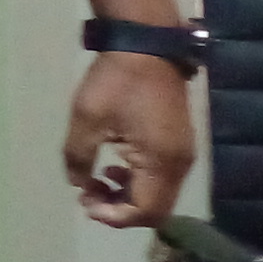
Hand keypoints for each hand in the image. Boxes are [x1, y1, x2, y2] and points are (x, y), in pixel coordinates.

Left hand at [60, 49, 197, 228]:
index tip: (85, 202)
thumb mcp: (86, 120)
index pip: (145, 211)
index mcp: (161, 162)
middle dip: (121, 210)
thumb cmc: (116, 81)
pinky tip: (115, 166)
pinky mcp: (179, 144)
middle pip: (156, 210)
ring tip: (99, 180)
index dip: (114, 216)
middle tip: (89, 196)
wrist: (146, 45)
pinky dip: (139, 181)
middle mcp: (180, 164)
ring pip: (160, 195)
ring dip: (128, 197)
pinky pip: (162, 178)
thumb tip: (79, 185)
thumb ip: (78, 158)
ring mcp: (183, 154)